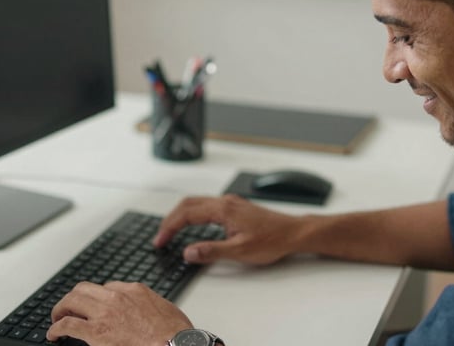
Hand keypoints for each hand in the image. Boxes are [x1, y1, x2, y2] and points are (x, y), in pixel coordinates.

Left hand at [47, 281, 191, 345]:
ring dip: (61, 309)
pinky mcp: (95, 332)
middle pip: (84, 289)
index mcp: (134, 290)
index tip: (95, 306)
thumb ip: (151, 305)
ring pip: (72, 301)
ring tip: (57, 318)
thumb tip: (148, 310)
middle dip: (74, 298)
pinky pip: (67, 325)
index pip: (108, 287)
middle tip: (69, 308)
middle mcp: (116, 297)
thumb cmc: (175, 334)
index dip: (98, 297)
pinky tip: (53, 334)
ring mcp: (105, 313)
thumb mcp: (166, 309)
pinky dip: (56, 328)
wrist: (174, 345)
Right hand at [153, 193, 301, 264]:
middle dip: (170, 220)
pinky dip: (193, 215)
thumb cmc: (273, 240)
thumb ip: (212, 251)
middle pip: (188, 204)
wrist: (294, 233)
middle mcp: (225, 202)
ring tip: (171, 232)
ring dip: (181, 216)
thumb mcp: (240, 251)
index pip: (186, 214)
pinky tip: (194, 226)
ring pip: (197, 204)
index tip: (159, 241)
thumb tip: (188, 252)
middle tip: (160, 237)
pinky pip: (207, 207)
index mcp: (223, 209)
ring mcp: (231, 204)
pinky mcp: (236, 208)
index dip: (169, 227)